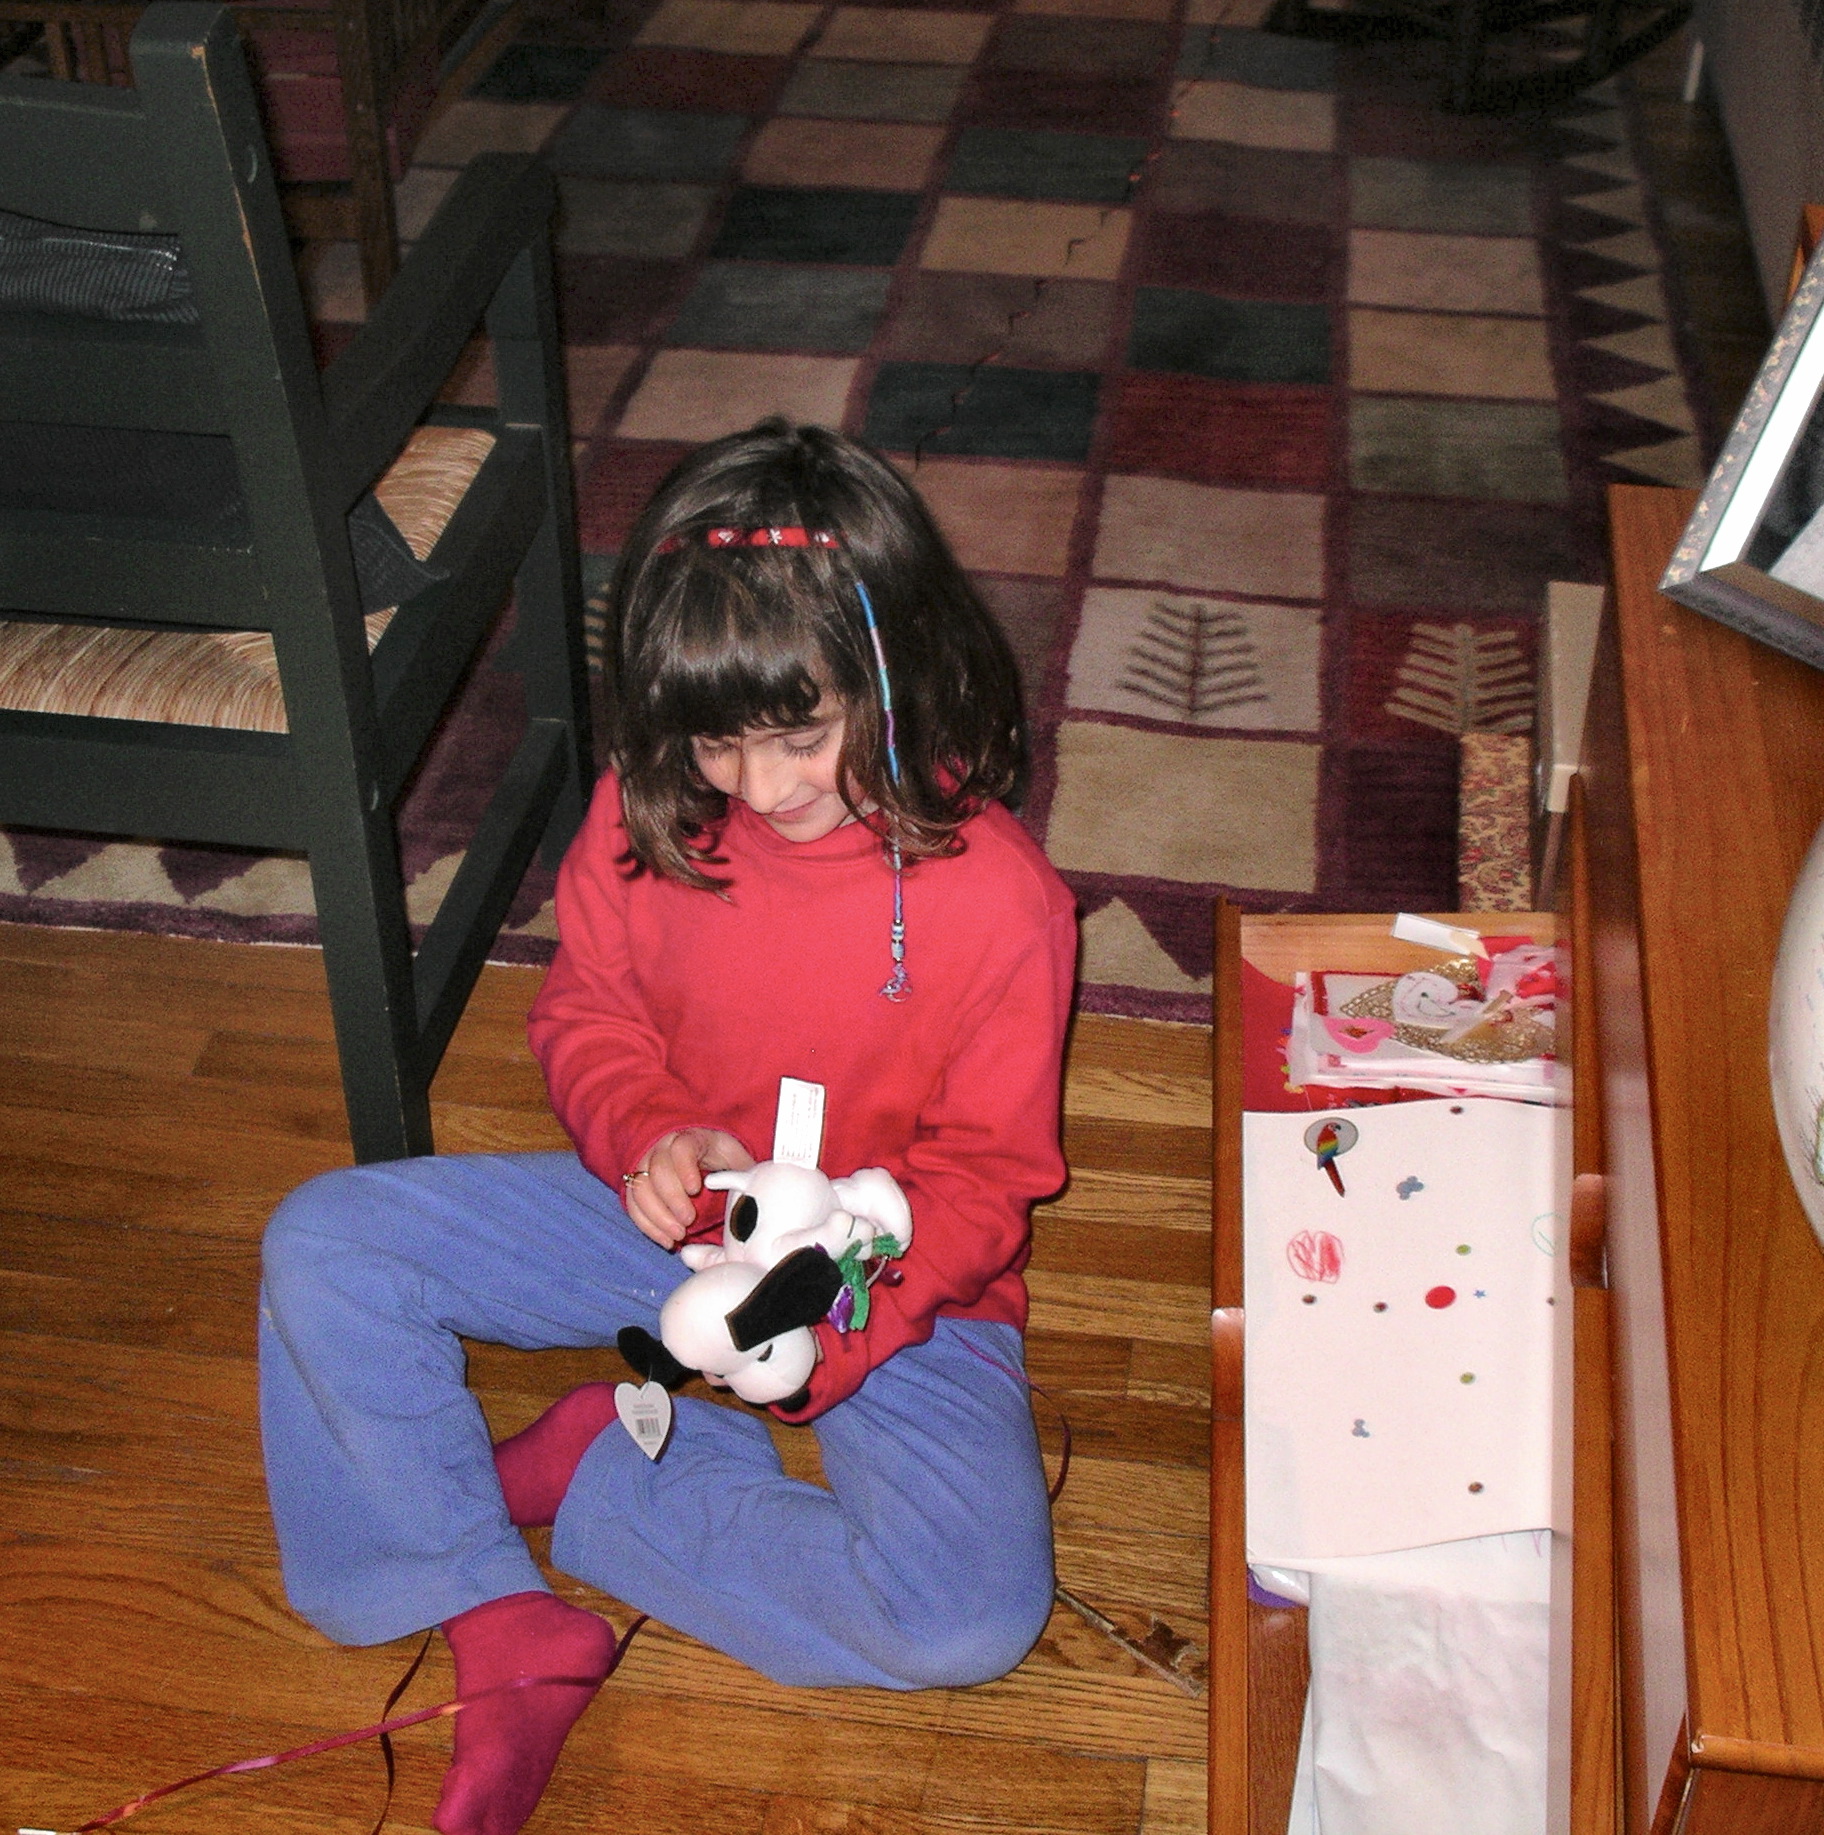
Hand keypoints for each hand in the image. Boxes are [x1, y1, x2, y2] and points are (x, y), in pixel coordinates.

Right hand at [625, 1128, 753, 1247]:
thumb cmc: (722, 1159)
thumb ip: (744, 1171)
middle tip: (688, 1222)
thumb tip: (759, 1185)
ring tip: (677, 1236)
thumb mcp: (737, 1158)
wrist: (702, 1157)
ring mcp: (647, 1165)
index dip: (685, 1167)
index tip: (695, 1189)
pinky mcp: (638, 1185)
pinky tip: (666, 1240)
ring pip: (641, 1189)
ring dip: (657, 1216)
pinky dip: (647, 1225)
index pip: (682, 1147)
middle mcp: (663, 1148)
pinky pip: (633, 1204)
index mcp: (691, 1137)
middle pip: (657, 1169)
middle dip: (671, 1199)